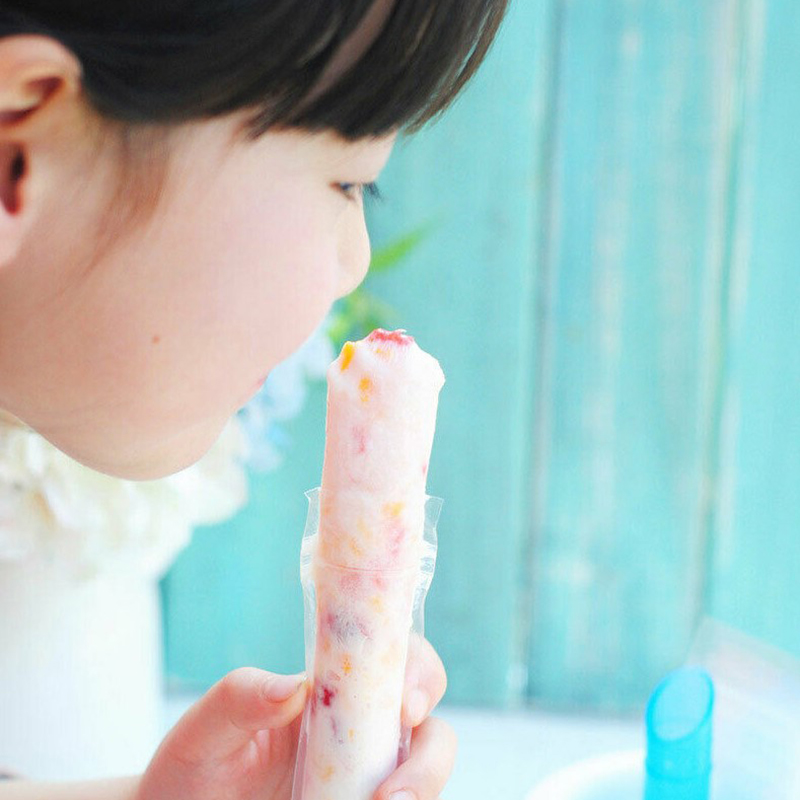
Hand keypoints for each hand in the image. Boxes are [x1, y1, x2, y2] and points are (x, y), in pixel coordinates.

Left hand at [135, 637, 454, 799]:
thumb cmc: (193, 767)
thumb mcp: (204, 729)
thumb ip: (240, 697)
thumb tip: (295, 687)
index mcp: (330, 689)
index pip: (394, 660)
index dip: (419, 672)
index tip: (407, 706)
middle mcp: (358, 730)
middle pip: (428, 726)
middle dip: (430, 754)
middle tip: (395, 794)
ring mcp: (361, 777)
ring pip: (423, 774)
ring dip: (422, 790)